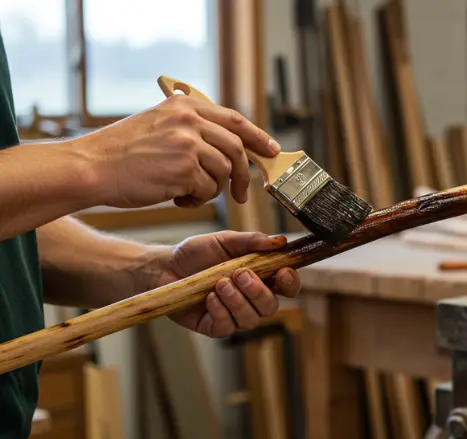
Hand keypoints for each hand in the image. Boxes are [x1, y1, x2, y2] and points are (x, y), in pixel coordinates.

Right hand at [71, 94, 279, 208]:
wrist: (92, 168)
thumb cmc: (122, 153)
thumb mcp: (157, 124)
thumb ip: (189, 127)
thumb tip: (226, 142)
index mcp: (184, 107)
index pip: (234, 119)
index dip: (257, 136)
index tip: (271, 150)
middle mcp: (189, 121)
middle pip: (237, 148)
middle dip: (243, 174)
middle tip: (240, 193)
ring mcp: (188, 144)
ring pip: (225, 171)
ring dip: (214, 189)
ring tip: (191, 193)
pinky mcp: (184, 169)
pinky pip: (209, 189)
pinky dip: (199, 199)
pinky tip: (179, 198)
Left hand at [147, 231, 300, 336]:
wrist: (165, 266)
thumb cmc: (197, 253)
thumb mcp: (225, 240)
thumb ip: (252, 241)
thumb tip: (280, 241)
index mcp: (260, 277)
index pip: (287, 286)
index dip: (290, 282)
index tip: (282, 272)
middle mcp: (251, 299)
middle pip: (271, 307)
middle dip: (258, 291)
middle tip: (240, 274)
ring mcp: (234, 315)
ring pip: (250, 319)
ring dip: (237, 301)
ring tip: (219, 283)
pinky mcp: (215, 327)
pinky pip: (227, 327)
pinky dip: (220, 311)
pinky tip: (209, 298)